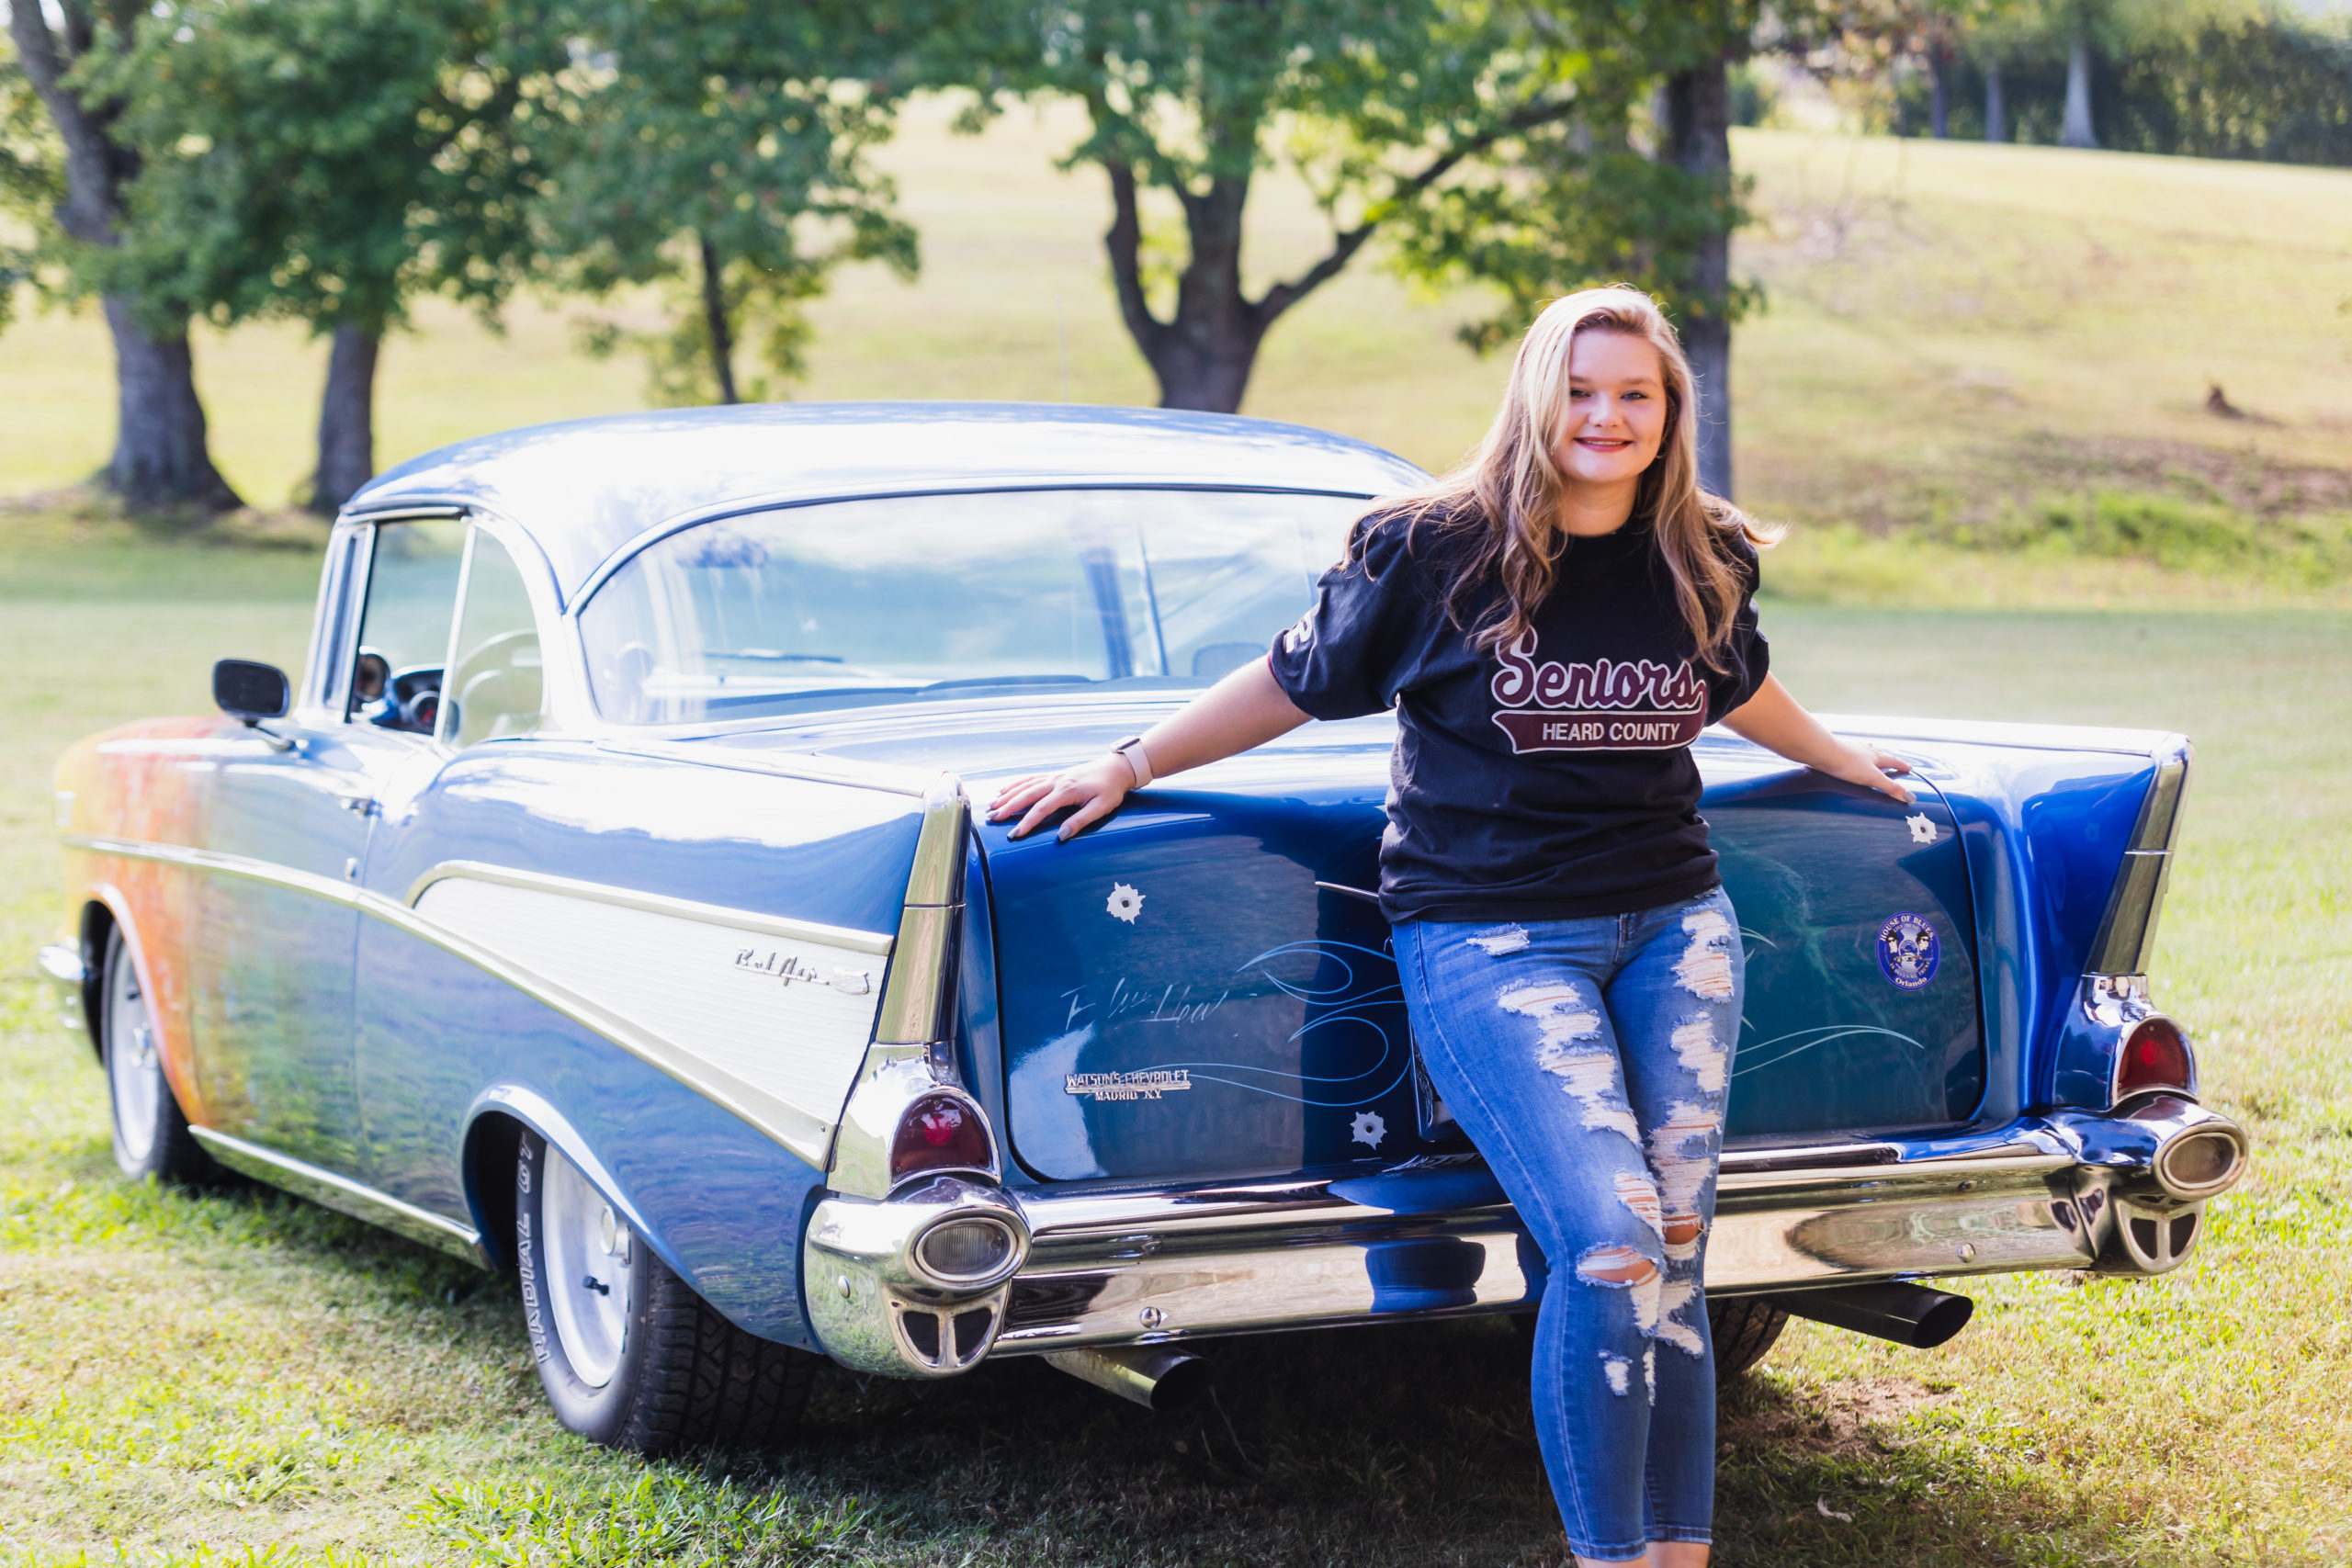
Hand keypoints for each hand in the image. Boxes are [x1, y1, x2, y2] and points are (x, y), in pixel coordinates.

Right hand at [987, 755, 1133, 840]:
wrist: (1116, 768)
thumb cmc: (1110, 789)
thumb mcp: (1101, 808)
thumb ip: (1080, 821)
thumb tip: (1061, 835)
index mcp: (1067, 791)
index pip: (1041, 809)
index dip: (1027, 822)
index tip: (1014, 834)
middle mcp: (1056, 781)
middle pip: (1027, 795)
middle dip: (1008, 807)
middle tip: (992, 819)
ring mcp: (1054, 776)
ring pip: (1025, 785)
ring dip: (1007, 796)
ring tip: (992, 806)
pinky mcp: (1055, 775)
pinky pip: (1030, 778)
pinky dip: (1015, 784)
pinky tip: (1004, 790)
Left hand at [1817, 740, 1914, 805]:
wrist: (1824, 752)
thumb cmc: (1849, 764)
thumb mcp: (1873, 778)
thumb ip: (1890, 787)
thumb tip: (1909, 797)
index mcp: (1876, 756)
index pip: (1893, 760)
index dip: (1901, 765)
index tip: (1908, 767)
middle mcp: (1865, 750)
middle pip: (1880, 753)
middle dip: (1887, 758)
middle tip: (1891, 761)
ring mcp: (1851, 748)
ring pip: (1865, 751)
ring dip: (1871, 754)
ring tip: (1872, 757)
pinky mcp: (1838, 751)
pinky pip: (1851, 753)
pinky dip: (1855, 756)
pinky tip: (1850, 758)